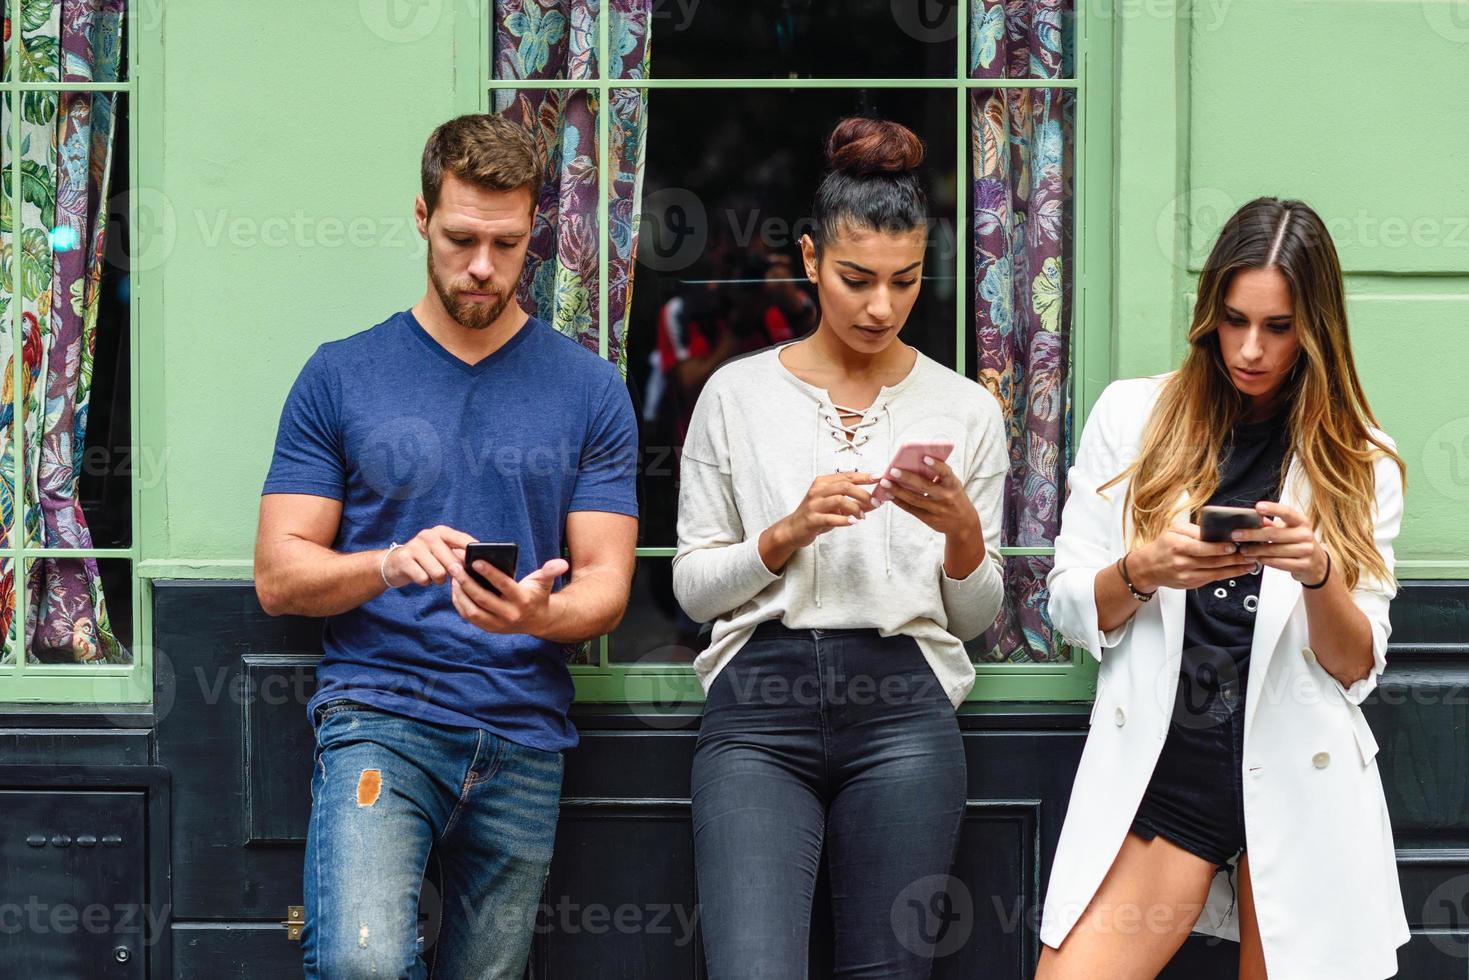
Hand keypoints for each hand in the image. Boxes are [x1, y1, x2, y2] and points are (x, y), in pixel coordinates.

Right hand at [383, 525, 475, 588]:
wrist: (395, 564)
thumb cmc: (426, 559)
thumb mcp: (442, 552)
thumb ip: (459, 555)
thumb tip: (479, 564)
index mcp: (441, 532)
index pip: (463, 540)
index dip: (473, 552)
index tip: (481, 562)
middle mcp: (428, 535)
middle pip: (452, 561)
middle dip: (453, 573)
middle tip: (448, 575)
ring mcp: (415, 546)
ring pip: (439, 573)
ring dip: (438, 579)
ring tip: (432, 574)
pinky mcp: (404, 559)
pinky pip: (424, 579)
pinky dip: (425, 582)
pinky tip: (421, 576)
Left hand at [448, 553, 569, 636]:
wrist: (538, 621)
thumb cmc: (537, 595)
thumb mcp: (544, 582)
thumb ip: (550, 571)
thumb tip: (562, 563)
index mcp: (522, 601)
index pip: (503, 585)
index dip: (489, 572)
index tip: (475, 560)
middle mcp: (510, 615)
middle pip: (483, 598)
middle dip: (466, 581)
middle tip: (454, 566)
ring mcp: (498, 624)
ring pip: (472, 610)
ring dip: (459, 593)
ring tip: (453, 577)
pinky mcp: (489, 628)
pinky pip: (470, 617)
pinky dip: (460, 603)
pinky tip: (455, 589)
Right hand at [774, 471, 879, 549]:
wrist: (793, 529)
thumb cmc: (816, 515)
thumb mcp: (834, 506)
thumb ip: (852, 503)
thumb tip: (874, 502)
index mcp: (823, 482)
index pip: (847, 476)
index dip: (864, 476)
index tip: (879, 477)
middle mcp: (818, 490)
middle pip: (845, 486)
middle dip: (863, 493)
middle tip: (875, 502)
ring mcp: (814, 504)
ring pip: (839, 500)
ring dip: (855, 508)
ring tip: (862, 516)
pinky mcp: (811, 519)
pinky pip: (830, 517)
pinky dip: (844, 520)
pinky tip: (853, 522)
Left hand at [875, 455, 979, 540]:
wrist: (964, 523)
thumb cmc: (954, 497)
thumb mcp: (953, 485)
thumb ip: (939, 476)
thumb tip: (916, 463)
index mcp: (953, 484)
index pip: (946, 473)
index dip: (936, 465)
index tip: (924, 458)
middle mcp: (946, 497)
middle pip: (925, 487)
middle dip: (907, 478)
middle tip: (892, 470)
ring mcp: (937, 509)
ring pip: (914, 499)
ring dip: (897, 490)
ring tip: (885, 482)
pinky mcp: (929, 519)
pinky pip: (911, 509)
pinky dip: (899, 501)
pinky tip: (889, 495)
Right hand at [1132, 519, 1256, 590]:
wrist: (1147, 568)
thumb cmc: (1162, 547)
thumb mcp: (1174, 530)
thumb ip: (1193, 530)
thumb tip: (1214, 532)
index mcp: (1178, 546)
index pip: (1202, 548)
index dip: (1219, 548)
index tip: (1233, 546)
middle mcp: (1183, 563)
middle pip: (1213, 562)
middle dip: (1234, 558)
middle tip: (1250, 554)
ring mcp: (1188, 575)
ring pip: (1217, 573)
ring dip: (1236, 568)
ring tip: (1250, 563)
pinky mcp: (1192, 584)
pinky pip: (1213, 579)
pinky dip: (1228, 574)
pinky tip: (1238, 570)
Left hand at [1233, 500, 1328, 584]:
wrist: (1316, 563)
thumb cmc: (1297, 542)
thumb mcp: (1288, 529)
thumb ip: (1271, 524)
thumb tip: (1252, 517)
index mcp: (1301, 522)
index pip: (1287, 512)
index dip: (1273, 509)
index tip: (1258, 507)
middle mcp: (1305, 534)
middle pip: (1274, 534)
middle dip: (1252, 534)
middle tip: (1236, 535)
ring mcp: (1306, 550)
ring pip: (1274, 550)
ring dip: (1255, 550)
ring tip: (1243, 550)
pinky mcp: (1303, 565)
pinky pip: (1278, 563)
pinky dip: (1264, 561)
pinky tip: (1255, 559)